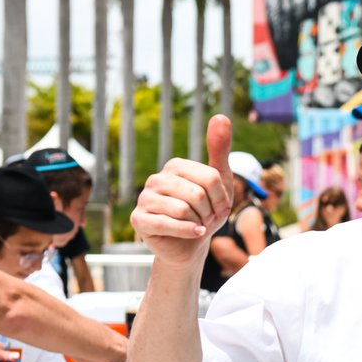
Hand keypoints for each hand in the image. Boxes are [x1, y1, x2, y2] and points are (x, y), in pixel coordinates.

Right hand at [130, 116, 233, 268]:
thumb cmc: (205, 212)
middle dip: (210, 212)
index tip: (218, 206)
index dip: (222, 198)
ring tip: (196, 225)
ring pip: (183, 209)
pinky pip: (168, 223)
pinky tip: (194, 233)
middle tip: (206, 218)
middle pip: (198, 194)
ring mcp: (144, 198)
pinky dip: (188, 231)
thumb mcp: (219, 182)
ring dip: (199, 223)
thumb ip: (219, 150)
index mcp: (175, 166)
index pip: (211, 177)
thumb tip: (221, 116)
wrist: (191, 246)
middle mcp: (156, 178)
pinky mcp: (139, 219)